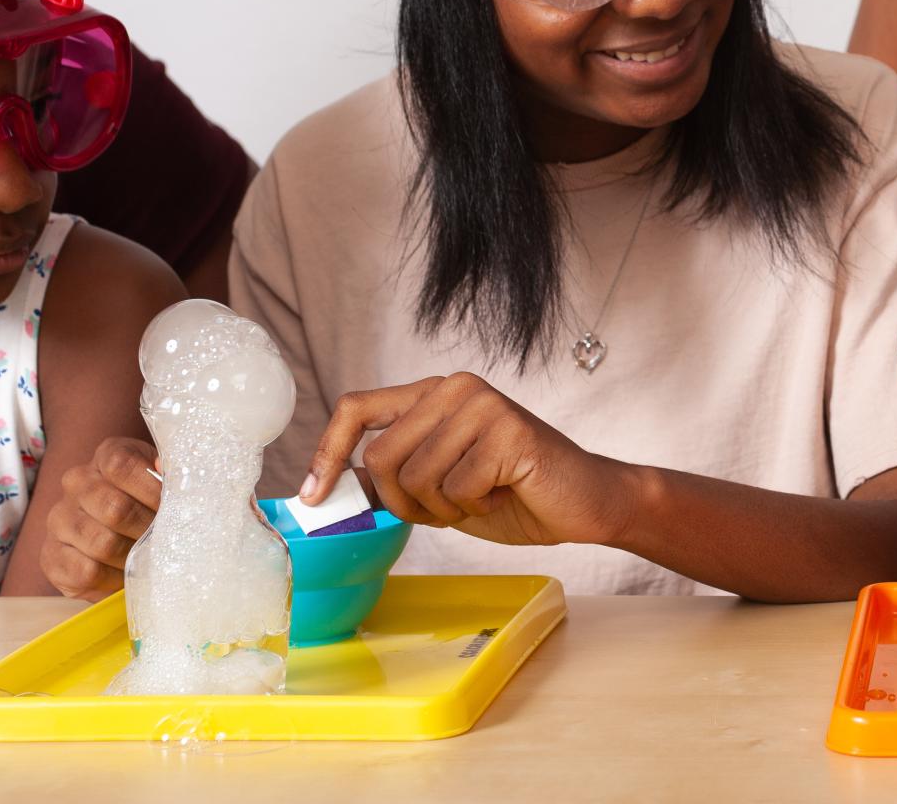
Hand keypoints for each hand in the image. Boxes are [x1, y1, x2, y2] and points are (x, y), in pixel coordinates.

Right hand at [40, 437, 159, 599]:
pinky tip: (124, 573)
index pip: (121, 465)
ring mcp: (59, 519)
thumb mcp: (167, 484)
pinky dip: (113, 578)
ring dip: (133, 556)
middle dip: (148, 530)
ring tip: (148, 558)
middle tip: (166, 541)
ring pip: (102, 543)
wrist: (122, 546)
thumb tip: (163, 466)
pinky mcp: (52, 557)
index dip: (152, 490)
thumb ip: (171, 476)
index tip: (175, 508)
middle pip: (114, 508)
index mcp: (107, 457)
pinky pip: (86, 571)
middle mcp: (77, 482)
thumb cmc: (152, 507)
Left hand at [302, 373, 634, 546]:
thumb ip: (391, 478)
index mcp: (433, 394)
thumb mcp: (437, 487)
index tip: (313, 497)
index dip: (326, 453)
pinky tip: (502, 494)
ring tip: (480, 498)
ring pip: (417, 477)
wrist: (582, 502)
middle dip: (404, 502)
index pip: (356, 408)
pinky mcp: (507, 430)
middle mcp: (455, 388)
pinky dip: (475, 507)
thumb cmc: (512, 493)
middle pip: (382, 456)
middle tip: (445, 509)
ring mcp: (482, 405)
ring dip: (444, 508)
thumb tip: (329, 491)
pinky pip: (457, 488)